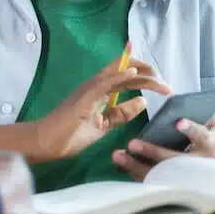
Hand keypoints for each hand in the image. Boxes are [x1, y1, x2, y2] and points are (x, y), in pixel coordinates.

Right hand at [0, 56, 170, 162]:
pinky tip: (133, 73)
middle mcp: (97, 84)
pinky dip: (119, 76)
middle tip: (167, 85)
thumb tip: (143, 102)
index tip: (163, 84)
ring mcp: (90, 88)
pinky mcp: (85, 97)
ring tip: (158, 79)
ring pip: (119, 73)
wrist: (47, 142)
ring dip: (141, 75)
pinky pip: (104, 83)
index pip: (127, 76)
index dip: (146, 75)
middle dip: (150, 75)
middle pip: (127, 70)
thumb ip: (121, 114)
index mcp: (101, 90)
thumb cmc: (71, 134)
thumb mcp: (103, 125)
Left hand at [112, 116, 214, 180]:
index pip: (201, 135)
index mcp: (210, 144)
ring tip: (118, 155)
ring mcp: (186, 178)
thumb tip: (180, 99)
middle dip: (151, 151)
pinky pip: (153, 182)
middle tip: (132, 143)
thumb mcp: (214, 124)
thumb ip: (200, 112)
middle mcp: (198, 163)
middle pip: (173, 159)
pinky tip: (120, 165)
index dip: (190, 129)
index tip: (178, 122)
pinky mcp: (175, 185)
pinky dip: (136, 174)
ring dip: (136, 166)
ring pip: (160, 175)